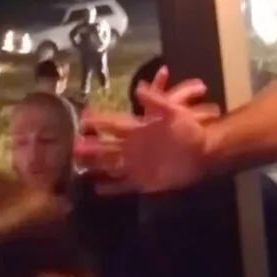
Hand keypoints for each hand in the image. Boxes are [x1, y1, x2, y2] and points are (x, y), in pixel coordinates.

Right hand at [76, 66, 218, 193]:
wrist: (205, 153)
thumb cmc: (190, 131)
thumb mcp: (175, 112)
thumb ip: (157, 101)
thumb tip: (138, 88)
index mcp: (138, 129)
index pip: (112, 123)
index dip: (97, 121)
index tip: (80, 119)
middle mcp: (133, 146)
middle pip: (106, 146)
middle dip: (89, 146)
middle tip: (71, 147)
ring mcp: (137, 164)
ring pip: (110, 165)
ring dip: (95, 166)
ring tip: (77, 167)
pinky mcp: (144, 180)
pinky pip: (124, 184)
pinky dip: (112, 187)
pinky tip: (97, 188)